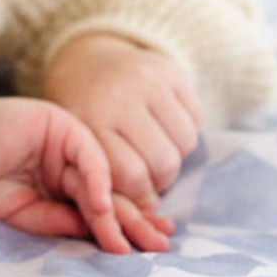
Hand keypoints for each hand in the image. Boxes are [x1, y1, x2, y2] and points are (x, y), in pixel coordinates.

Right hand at [0, 95, 173, 253]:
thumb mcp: (29, 216)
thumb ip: (67, 222)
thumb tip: (113, 238)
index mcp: (56, 186)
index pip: (96, 209)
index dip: (121, 229)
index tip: (145, 251)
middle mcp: (65, 164)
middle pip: (108, 193)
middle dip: (134, 220)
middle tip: (159, 243)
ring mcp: (65, 143)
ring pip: (103, 178)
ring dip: (119, 210)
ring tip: (137, 238)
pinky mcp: (61, 124)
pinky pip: (88, 155)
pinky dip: (97, 181)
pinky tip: (102, 207)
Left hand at [42, 33, 201, 213]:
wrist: (88, 62)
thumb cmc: (83, 117)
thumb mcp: (80, 146)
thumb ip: (105, 182)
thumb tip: (149, 215)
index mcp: (89, 120)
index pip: (130, 176)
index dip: (140, 197)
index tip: (139, 201)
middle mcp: (119, 96)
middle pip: (164, 163)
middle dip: (161, 181)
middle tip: (151, 178)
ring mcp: (147, 79)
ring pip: (185, 143)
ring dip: (176, 157)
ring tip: (157, 153)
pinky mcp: (171, 69)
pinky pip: (196, 119)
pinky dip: (184, 132)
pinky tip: (165, 128)